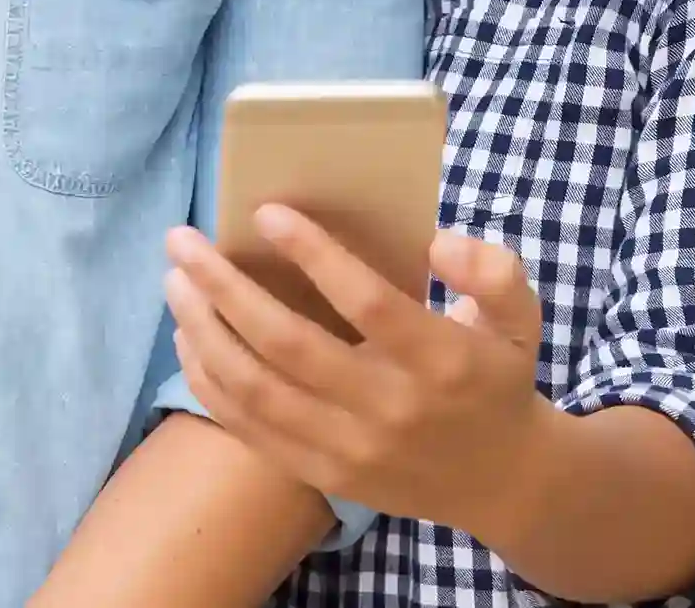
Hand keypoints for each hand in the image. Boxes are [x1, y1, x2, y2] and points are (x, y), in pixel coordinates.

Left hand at [163, 208, 556, 544]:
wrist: (504, 483)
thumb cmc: (497, 377)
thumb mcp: (519, 316)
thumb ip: (492, 271)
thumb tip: (438, 243)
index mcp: (439, 359)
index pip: (366, 303)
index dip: (313, 255)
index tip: (265, 212)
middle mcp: (391, 409)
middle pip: (289, 344)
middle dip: (224, 287)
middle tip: (182, 240)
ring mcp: (353, 449)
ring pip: (257, 390)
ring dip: (205, 331)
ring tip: (175, 281)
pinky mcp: (326, 474)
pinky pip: (252, 429)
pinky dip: (211, 384)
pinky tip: (188, 339)